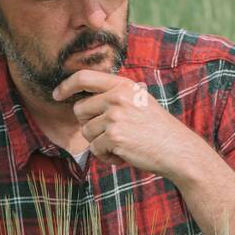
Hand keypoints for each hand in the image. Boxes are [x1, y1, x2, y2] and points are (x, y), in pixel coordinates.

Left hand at [53, 69, 213, 179]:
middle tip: (110, 133)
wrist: (177, 150)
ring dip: (100, 143)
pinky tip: (125, 154)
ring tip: (123, 144)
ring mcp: (115, 117)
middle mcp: (117, 98)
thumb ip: (117, 95)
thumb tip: (85, 99)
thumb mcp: (141, 101)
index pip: (84, 77)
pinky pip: (95, 149)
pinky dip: (107, 156)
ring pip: (86, 132)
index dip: (66, 86)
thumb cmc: (158, 129)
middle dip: (89, 125)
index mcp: (123, 85)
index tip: (57, 95)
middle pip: (79, 110)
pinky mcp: (114, 137)